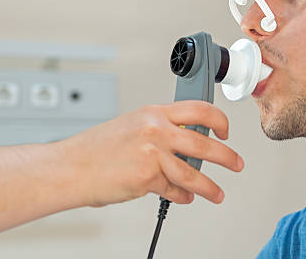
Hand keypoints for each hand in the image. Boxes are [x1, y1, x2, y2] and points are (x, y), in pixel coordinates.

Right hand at [61, 101, 243, 207]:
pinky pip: (174, 190)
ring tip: (217, 193)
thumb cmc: (95, 149)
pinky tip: (185, 198)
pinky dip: (181, 196)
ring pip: (194, 173)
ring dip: (210, 187)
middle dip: (227, 156)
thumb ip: (159, 131)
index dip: (219, 119)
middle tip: (236, 163)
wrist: (69, 168)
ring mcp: (153, 154)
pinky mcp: (147, 178)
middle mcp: (156, 130)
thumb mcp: (131, 125)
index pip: (199, 109)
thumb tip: (186, 144)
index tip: (225, 130)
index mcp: (154, 112)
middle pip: (205, 143)